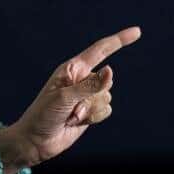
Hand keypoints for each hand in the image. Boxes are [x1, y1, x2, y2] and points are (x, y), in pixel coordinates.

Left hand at [0, 26, 141, 172]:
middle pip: (107, 80)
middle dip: (92, 96)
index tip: (137, 32)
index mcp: (72, 68)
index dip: (119, 40)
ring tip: (70, 116)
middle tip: (70, 107)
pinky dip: (93, 118)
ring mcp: (86, 96)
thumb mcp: (64, 97)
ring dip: (90, 110)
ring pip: (107, 97)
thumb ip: (89, 85)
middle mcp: (82, 79)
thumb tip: (111, 71)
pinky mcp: (90, 111)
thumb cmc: (43, 114)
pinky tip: (76, 122)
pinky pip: (106, 110)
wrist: (35, 141)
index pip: (100, 50)